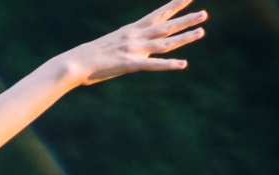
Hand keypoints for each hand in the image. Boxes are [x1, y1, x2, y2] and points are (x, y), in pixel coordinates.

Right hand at [56, 0, 207, 85]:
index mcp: (131, 30)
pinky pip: (153, 64)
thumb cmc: (91, 56)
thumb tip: (137, 46)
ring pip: (164, 42)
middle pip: (165, 26)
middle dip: (186, 19)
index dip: (174, 5)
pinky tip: (183, 64)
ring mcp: (133, 49)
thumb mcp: (112, 44)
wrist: (73, 62)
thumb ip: (128, 44)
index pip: (157, 15)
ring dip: (184, 37)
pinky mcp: (129, 64)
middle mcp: (134, 36)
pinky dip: (168, 65)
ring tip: (201, 32)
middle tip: (204, 14)